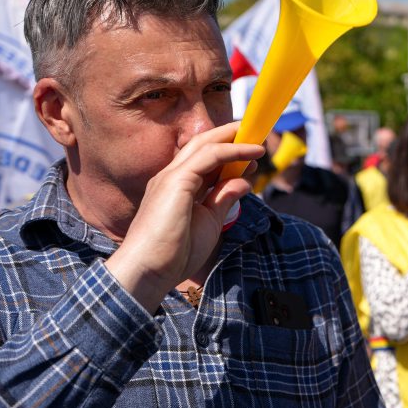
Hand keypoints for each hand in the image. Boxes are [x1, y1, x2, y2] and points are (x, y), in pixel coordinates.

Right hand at [105, 121, 263, 311]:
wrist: (149, 271)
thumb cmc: (175, 254)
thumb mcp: (209, 221)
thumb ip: (223, 198)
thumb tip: (243, 181)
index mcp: (175, 187)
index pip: (203, 161)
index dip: (228, 154)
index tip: (251, 156)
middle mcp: (170, 176)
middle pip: (203, 146)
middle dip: (229, 137)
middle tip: (255, 135)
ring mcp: (171, 176)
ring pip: (205, 145)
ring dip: (234, 139)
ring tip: (258, 139)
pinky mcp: (176, 181)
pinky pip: (209, 156)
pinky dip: (232, 150)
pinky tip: (252, 152)